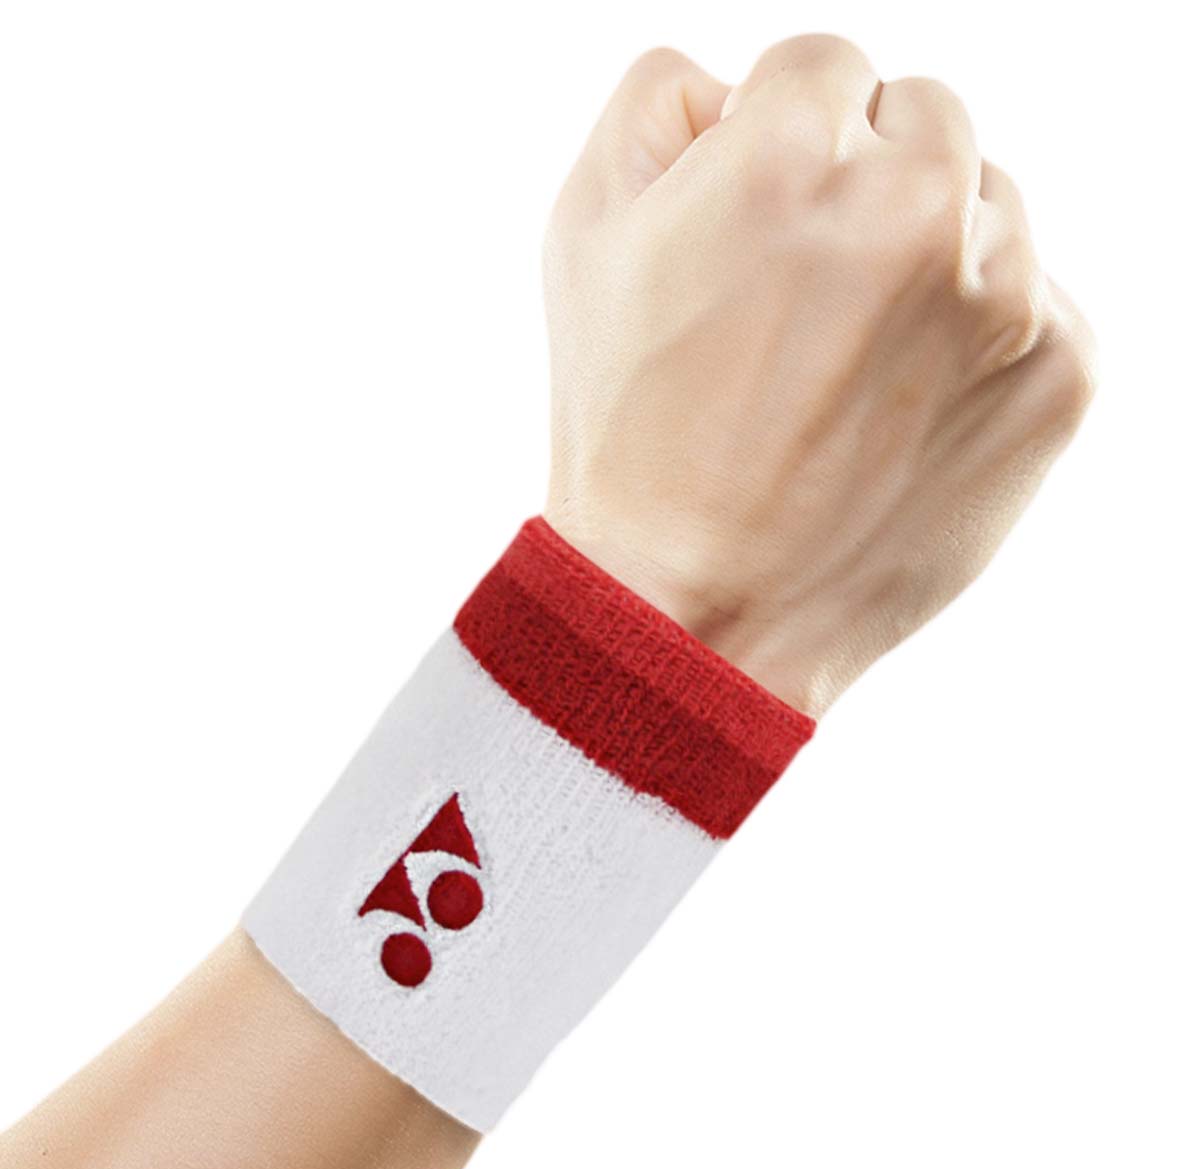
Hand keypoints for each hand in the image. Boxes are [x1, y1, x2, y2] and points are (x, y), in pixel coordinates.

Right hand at [542, 37, 1094, 714]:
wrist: (699, 609)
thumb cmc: (627, 433)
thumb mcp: (581, 242)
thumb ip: (655, 107)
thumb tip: (733, 84)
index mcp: (791, 158)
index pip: (823, 67)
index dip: (774, 147)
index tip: (754, 233)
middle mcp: (916, 210)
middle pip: (923, 119)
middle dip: (863, 183)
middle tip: (801, 301)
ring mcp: (1008, 298)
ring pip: (988, 206)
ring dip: (928, 256)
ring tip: (846, 367)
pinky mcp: (1062, 376)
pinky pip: (1035, 299)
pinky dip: (976, 337)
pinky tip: (898, 408)